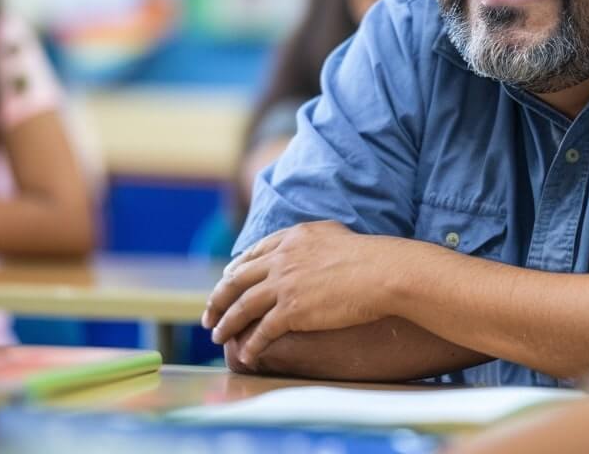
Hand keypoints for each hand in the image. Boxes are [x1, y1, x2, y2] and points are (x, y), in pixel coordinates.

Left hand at [201, 221, 403, 364]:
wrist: (380, 272)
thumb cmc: (368, 256)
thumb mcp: (333, 233)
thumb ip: (312, 237)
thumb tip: (308, 241)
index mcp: (291, 238)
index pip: (252, 254)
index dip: (234, 271)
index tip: (226, 281)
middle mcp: (281, 259)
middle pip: (237, 280)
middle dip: (218, 300)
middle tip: (208, 315)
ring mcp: (283, 285)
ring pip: (242, 307)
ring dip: (226, 324)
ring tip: (217, 337)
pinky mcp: (291, 310)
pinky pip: (262, 331)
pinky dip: (251, 345)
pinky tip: (245, 356)